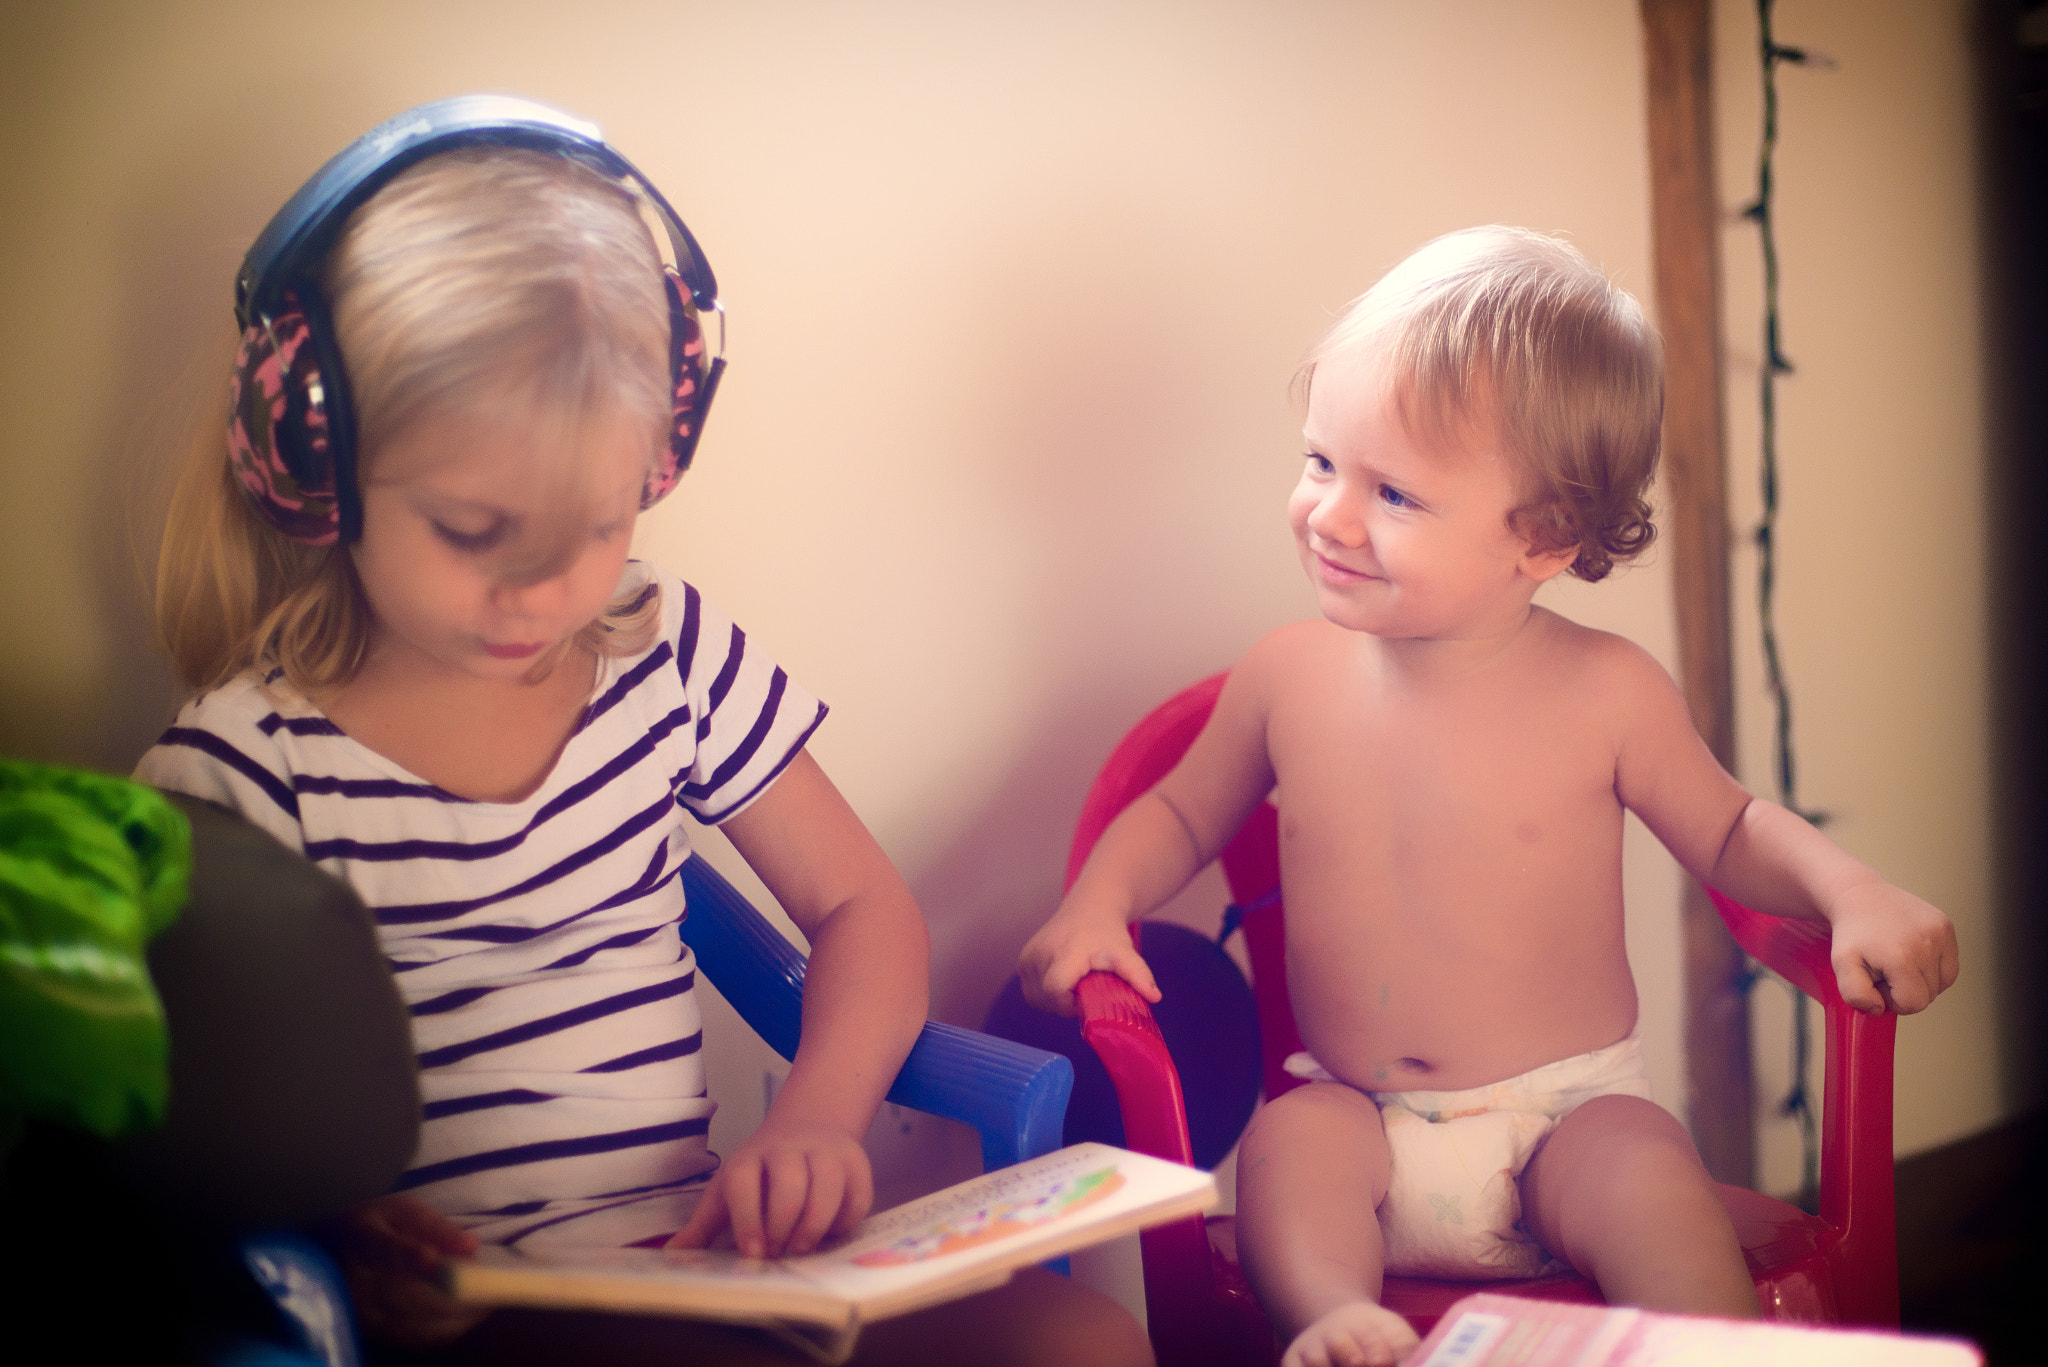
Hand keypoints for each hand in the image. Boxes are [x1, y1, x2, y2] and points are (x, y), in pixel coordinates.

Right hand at [327, 1195, 486, 1349]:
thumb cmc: (378, 1227)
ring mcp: (365, 1314)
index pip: (386, 1249)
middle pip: (409, 1295)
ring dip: (458, 1315)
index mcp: (364, 1238)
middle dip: (456, 1294)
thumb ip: (435, 1226)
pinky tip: (469, 1316)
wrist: (334, 1257)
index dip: (410, 1256)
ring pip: (417, 1322)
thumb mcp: (402, 1211)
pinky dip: (449, 1329)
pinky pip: (418, 1338)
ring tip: (489, 1301)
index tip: (434, 1260)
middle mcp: (358, 1282)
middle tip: (493, 1287)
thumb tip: (470, 1246)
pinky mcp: (377, 1334)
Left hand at [668, 1117, 873, 1258]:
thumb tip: (671, 1256)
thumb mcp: (727, 1193)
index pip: (744, 1181)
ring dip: (816, 1223)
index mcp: (748, 1157)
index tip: (754, 1253)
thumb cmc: (759, 1174)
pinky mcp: (855, 1160)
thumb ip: (702, 1226)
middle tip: (780, 1252)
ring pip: (827, 1184)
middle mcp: (787, 1148)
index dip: (748, 1219)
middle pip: (790, 1182)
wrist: (806, 1129)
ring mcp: (824, 1151)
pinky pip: (857, 1194)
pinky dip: (845, 1220)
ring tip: (803, 1247)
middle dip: (784, 1224)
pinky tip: (830, 1233)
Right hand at [1018, 904, 1159, 1017]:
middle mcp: (1040, 953)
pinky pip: (1030, 992)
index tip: (1086, 997)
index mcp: (1065, 951)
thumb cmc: (1108, 933)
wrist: (1089, 907)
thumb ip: (1138, 974)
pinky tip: (1063, 983)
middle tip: (1085, 992)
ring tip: (1074, 986)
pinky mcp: (1022, 961)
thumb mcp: (1125, 952)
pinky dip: (1045, 994)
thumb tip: (1155, 997)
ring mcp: (1027, 957)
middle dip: (1065, 1006)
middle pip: (1045, 1000)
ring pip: (1035, 999)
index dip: (1069, 1004)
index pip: (1055, 990)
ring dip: (1054, 1001)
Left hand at [1825, 880, 1958, 1014]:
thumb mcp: (1841, 966)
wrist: (1859, 896)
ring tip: (1897, 961)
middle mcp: (1927, 943)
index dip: (1893, 1000)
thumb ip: (1856, 995)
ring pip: (1943, 982)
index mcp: (1903, 957)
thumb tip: (1880, 1008)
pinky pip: (1950, 964)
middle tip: (1884, 968)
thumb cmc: (1851, 933)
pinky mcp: (1946, 925)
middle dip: (1905, 989)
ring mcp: (1941, 932)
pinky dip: (1934, 967)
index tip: (1877, 981)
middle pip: (1929, 995)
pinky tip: (1913, 955)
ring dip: (1921, 980)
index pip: (1913, 1003)